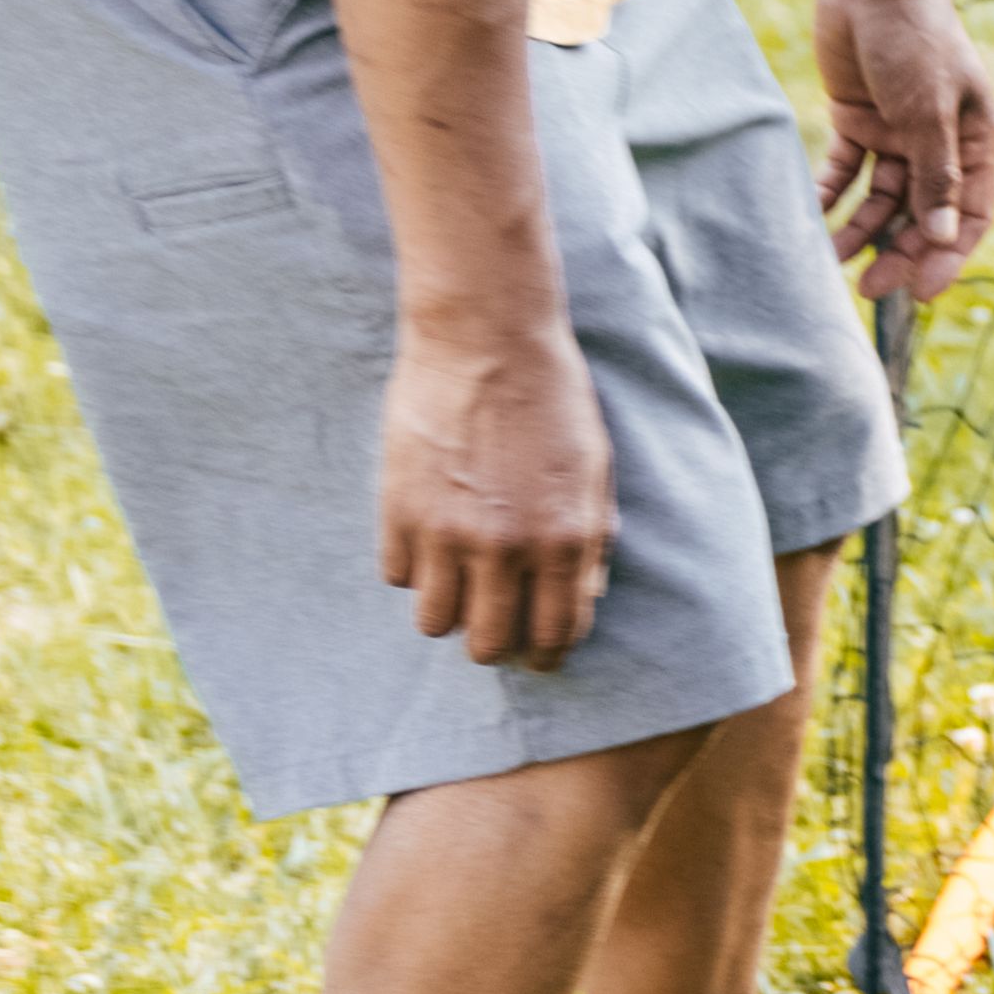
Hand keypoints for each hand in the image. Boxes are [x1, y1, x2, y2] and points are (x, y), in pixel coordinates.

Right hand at [380, 313, 617, 667]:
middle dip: (494, 643)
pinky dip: (414, 568)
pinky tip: (430, 537)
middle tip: (493, 623)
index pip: (556, 634)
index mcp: (567, 538)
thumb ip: (591, 537)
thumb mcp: (594, 468)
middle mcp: (508, 547)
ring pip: (435, 624)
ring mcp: (448, 533)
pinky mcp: (399, 512)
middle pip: (488, 645)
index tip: (537, 654)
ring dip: (448, 610)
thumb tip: (582, 596)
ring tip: (458, 581)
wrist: (487, 339)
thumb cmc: (552, 400)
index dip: (546, 654)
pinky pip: (399, 577)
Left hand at [815, 0, 993, 302]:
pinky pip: (845, 172)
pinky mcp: (858, 121)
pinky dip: (831, 195)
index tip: (922, 290)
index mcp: (976, 140)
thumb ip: (936, 174)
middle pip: (924, 212)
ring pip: (882, 198)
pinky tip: (811, 218)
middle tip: (871, 287)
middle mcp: (940, 142)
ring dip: (860, 229)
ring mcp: (898, 133)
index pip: (971, 212)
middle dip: (900, 250)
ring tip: (832, 260)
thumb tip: (946, 235)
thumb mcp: (930, 110)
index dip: (950, 253)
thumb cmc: (916, 37)